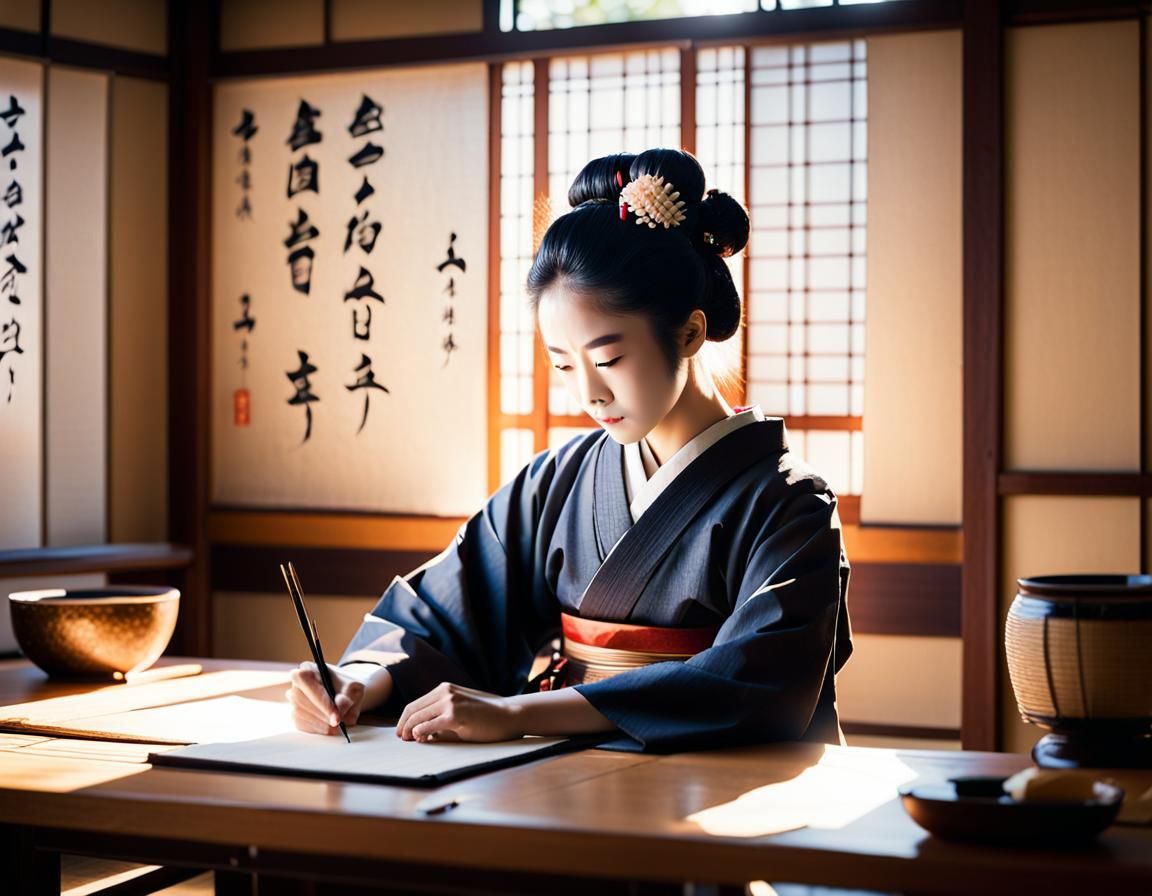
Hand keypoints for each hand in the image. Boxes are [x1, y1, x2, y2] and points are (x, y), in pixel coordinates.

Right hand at [287, 662, 378, 735]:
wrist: (347, 694)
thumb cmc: (349, 687)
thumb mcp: (354, 689)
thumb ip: (346, 700)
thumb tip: (337, 717)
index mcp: (308, 668)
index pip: (307, 683)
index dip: (321, 701)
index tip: (336, 717)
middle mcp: (296, 684)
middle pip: (302, 701)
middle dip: (323, 715)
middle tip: (339, 723)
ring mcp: (294, 700)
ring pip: (302, 715)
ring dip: (322, 723)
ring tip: (339, 724)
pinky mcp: (296, 715)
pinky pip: (303, 725)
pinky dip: (318, 729)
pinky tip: (330, 727)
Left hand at [396, 682, 522, 742]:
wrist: (510, 714)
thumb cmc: (487, 716)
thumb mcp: (460, 711)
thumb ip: (441, 718)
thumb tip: (420, 734)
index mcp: (445, 689)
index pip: (415, 704)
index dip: (404, 719)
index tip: (402, 732)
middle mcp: (445, 692)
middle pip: (413, 710)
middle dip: (403, 726)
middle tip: (401, 738)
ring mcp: (450, 702)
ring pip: (418, 718)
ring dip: (409, 730)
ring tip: (408, 741)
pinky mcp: (455, 715)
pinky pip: (429, 726)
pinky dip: (420, 733)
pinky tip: (419, 739)